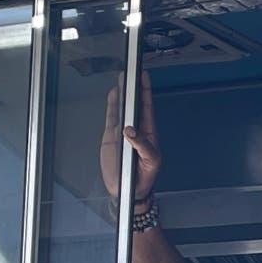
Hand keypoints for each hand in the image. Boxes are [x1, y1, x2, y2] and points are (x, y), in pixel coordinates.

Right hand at [101, 70, 159, 203]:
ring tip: (121, 79)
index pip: (147, 107)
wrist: (130, 190)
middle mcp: (136, 129)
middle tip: (130, 72)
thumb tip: (130, 130)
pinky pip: (111, 117)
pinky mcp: (111, 137)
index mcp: (149, 133)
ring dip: (121, 94)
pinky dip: (111, 106)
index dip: (146, 91)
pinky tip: (112, 95)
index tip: (144, 76)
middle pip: (134, 104)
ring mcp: (123, 132)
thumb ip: (142, 146)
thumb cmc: (145, 177)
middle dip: (133, 88)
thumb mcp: (151, 162)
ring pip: (122, 108)